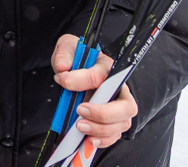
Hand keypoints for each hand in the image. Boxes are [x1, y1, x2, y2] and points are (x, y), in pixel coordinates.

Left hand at [52, 34, 138, 148]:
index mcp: (108, 68)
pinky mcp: (112, 122)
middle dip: (103, 113)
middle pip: (125, 107)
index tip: (62, 80)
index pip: (100, 77)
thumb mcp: (68, 47)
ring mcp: (118, 108)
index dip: (80, 80)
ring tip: (79, 126)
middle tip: (80, 111)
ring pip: (121, 124)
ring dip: (101, 129)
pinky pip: (114, 135)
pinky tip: (88, 139)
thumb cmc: (76, 58)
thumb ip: (65, 54)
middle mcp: (118, 90)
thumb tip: (63, 67)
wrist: (75, 68)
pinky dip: (102, 140)